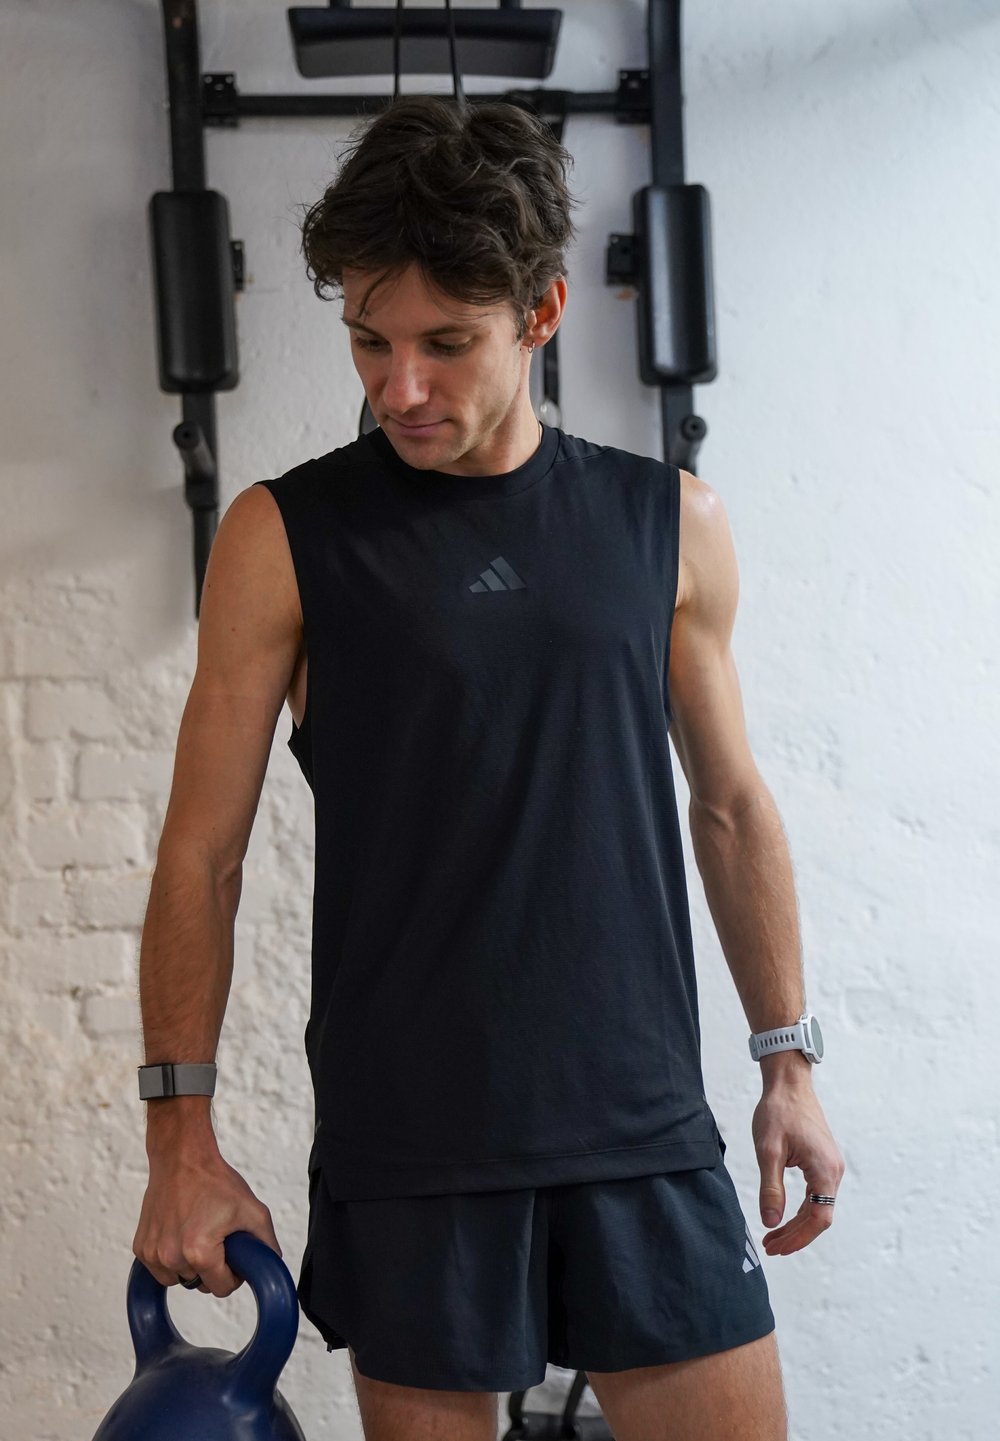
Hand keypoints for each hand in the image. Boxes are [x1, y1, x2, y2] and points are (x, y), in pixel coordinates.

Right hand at [133, 1147, 281, 1297]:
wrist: (181, 1158)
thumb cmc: (214, 1181)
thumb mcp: (251, 1209)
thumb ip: (266, 1242)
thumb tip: (272, 1264)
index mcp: (200, 1253)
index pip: (222, 1289)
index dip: (233, 1273)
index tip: (233, 1254)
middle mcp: (171, 1257)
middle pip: (201, 1285)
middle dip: (212, 1268)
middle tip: (217, 1237)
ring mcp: (152, 1254)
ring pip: (180, 1279)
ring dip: (190, 1265)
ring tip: (198, 1232)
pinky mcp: (141, 1248)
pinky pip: (161, 1269)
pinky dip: (172, 1258)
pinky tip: (180, 1233)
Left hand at [752, 1071, 843, 1256]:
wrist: (789, 1083)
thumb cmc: (779, 1111)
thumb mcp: (768, 1151)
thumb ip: (771, 1188)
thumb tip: (771, 1222)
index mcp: (824, 1169)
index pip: (817, 1218)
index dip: (797, 1238)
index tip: (775, 1246)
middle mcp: (833, 1170)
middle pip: (819, 1217)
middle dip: (795, 1235)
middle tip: (770, 1246)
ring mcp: (830, 1166)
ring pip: (818, 1207)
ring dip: (797, 1224)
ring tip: (773, 1236)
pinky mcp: (823, 1161)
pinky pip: (816, 1194)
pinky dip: (800, 1209)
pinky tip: (784, 1216)